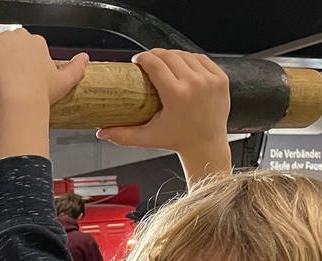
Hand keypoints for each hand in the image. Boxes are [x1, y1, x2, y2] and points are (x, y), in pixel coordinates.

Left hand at [0, 28, 88, 158]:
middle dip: (5, 56)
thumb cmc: (41, 94)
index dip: (19, 59)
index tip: (16, 73)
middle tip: (2, 76)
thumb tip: (85, 58)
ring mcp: (2, 40)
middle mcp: (21, 37)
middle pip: (9, 42)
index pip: (26, 46)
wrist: (22, 100)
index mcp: (37, 43)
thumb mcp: (65, 82)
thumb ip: (77, 69)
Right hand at [97, 49, 230, 179]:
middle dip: (156, 54)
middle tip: (148, 60)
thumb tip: (100, 132)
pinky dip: (190, 59)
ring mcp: (210, 80)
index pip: (155, 63)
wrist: (207, 145)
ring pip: (185, 55)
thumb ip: (122, 135)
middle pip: (169, 55)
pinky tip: (182, 65)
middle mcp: (195, 84)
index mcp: (177, 95)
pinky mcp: (221, 79)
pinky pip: (202, 59)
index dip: (143, 57)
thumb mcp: (148, 137)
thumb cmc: (178, 141)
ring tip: (164, 62)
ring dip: (172, 55)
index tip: (137, 60)